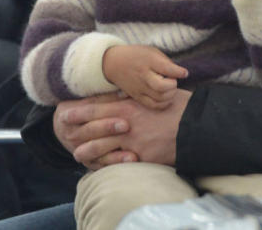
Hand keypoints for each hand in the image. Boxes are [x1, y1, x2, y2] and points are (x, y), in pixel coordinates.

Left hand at [58, 89, 190, 169]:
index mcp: (127, 106)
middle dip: (77, 130)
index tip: (65, 111)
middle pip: (93, 128)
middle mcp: (125, 124)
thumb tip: (119, 96)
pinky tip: (100, 166)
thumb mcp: (152, 96)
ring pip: (101, 148)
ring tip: (77, 153)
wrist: (196, 125)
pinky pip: (119, 163)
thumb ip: (133, 98)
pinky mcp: (141, 157)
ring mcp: (132, 142)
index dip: (78, 110)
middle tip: (64, 132)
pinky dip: (108, 164)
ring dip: (87, 151)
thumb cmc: (177, 106)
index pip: (95, 107)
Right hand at [103, 45, 187, 109]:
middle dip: (173, 85)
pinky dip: (163, 103)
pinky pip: (153, 105)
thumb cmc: (137, 55)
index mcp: (148, 60)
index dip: (179, 72)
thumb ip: (166, 62)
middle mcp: (143, 75)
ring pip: (160, 98)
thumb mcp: (151, 51)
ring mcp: (139, 88)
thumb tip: (181, 74)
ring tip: (169, 88)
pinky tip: (165, 97)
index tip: (184, 73)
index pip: (167, 69)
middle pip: (162, 87)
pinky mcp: (137, 97)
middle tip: (173, 81)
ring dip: (170, 95)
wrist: (113, 63)